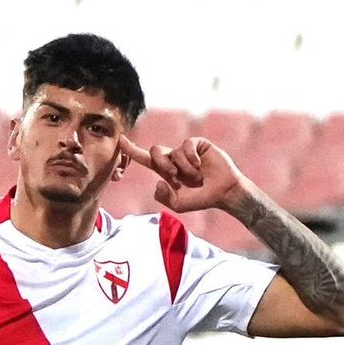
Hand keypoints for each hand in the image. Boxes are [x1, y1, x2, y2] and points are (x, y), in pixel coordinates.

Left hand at [119, 134, 246, 213]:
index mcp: (166, 171)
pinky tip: (201, 166)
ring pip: (173, 152)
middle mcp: (173, 158)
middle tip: (175, 177)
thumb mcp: (178, 204)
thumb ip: (164, 197)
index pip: (144, 158)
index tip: (120, 140)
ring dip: (184, 168)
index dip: (132, 150)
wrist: (223, 192)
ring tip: (196, 177)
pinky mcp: (198, 144)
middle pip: (155, 151)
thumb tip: (158, 182)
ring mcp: (185, 150)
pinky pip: (186, 145)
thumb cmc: (201, 199)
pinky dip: (192, 158)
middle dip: (162, 164)